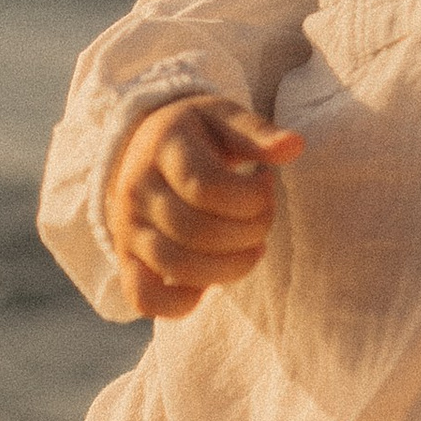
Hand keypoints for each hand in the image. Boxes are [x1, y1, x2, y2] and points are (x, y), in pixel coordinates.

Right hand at [104, 97, 303, 318]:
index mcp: (163, 148)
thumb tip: (295, 146)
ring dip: (230, 268)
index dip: (251, 196)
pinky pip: (144, 298)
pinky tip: (209, 283)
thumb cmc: (195, 135)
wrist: (142, 146)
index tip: (266, 184)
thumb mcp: (224, 118)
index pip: (207, 186)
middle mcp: (137, 190)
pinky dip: (181, 303)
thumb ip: (258, 132)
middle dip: (249, 232)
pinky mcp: (126, 259)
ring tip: (252, 248)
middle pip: (197, 231)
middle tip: (263, 217)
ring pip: (178, 267)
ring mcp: (127, 228)